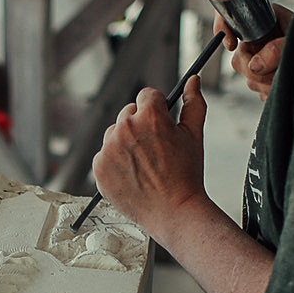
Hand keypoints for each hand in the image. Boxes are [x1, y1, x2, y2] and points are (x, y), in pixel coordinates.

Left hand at [90, 78, 207, 244]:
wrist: (174, 212)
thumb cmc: (186, 176)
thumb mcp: (194, 136)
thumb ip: (194, 103)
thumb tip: (193, 80)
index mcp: (150, 116)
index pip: (147, 95)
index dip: (157, 109)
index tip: (160, 123)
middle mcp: (126, 128)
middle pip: (128, 113)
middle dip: (140, 125)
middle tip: (154, 149)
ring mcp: (109, 148)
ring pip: (114, 134)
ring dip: (125, 143)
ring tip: (143, 164)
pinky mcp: (99, 167)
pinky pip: (104, 155)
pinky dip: (114, 162)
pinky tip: (131, 175)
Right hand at [215, 2, 292, 103]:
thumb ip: (276, 51)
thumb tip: (254, 65)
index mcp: (264, 18)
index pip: (232, 18)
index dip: (224, 28)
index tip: (231, 44)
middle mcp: (260, 38)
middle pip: (238, 59)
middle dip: (254, 72)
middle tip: (274, 75)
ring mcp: (261, 59)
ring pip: (249, 77)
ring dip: (266, 84)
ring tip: (287, 79)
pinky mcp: (267, 76)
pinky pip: (258, 88)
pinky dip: (270, 91)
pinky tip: (286, 84)